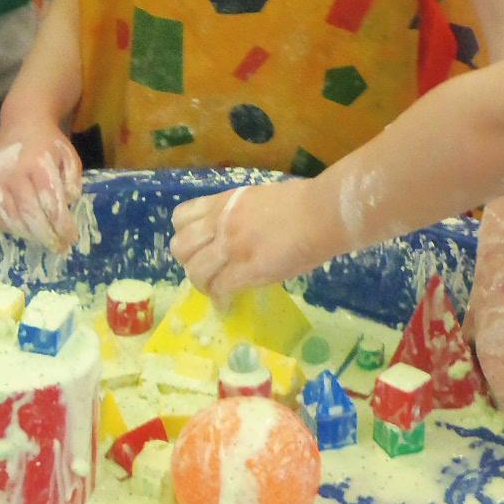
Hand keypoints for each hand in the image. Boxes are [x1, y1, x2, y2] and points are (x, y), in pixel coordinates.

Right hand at [0, 127, 83, 251]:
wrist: (21, 125)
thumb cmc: (48, 145)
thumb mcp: (69, 156)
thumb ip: (72, 180)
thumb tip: (68, 203)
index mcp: (38, 163)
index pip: (50, 202)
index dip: (61, 225)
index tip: (71, 239)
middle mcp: (13, 171)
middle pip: (28, 213)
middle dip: (45, 235)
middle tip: (57, 247)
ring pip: (9, 217)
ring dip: (27, 234)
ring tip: (42, 240)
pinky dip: (6, 227)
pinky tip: (21, 230)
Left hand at [168, 178, 346, 298]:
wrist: (323, 212)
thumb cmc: (302, 202)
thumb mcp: (258, 198)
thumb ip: (239, 214)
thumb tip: (236, 232)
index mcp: (224, 202)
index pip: (180, 217)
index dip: (184, 235)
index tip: (197, 246)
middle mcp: (221, 222)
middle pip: (181, 248)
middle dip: (189, 262)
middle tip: (205, 271)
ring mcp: (232, 246)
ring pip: (196, 272)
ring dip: (204, 285)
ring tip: (216, 291)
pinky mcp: (248, 269)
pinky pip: (220, 289)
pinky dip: (221, 300)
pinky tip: (228, 304)